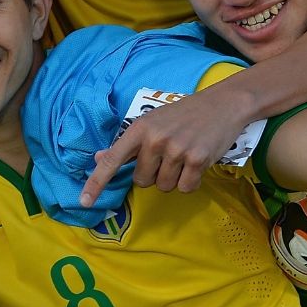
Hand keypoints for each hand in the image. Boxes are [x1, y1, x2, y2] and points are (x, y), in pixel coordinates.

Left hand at [80, 84, 254, 204]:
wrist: (222, 104)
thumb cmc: (182, 115)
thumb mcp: (151, 122)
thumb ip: (126, 144)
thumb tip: (98, 158)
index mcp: (139, 129)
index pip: (112, 160)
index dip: (96, 183)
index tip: (83, 202)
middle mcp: (154, 139)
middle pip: (141, 181)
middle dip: (153, 174)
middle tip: (168, 154)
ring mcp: (177, 150)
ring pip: (164, 186)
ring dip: (173, 178)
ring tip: (184, 156)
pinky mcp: (198, 160)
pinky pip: (185, 188)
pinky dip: (190, 181)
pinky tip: (196, 163)